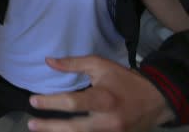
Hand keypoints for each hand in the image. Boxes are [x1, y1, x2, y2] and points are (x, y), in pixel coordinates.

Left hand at [28, 56, 175, 131]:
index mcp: (104, 99)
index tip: (33, 100)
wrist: (157, 101)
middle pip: (74, 128)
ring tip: (41, 130)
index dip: (51, 103)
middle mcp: (108, 121)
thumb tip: (48, 62)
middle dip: (51, 127)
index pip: (73, 103)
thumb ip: (74, 64)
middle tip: (31, 123)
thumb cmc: (125, 80)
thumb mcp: (101, 66)